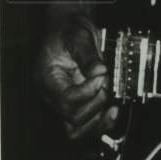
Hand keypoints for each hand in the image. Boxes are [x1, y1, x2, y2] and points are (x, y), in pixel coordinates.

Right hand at [34, 16, 118, 141]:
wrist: (68, 29)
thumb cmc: (68, 31)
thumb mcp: (77, 36)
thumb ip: (87, 55)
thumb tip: (99, 71)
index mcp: (47, 79)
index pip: (66, 101)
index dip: (88, 92)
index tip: (102, 75)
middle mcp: (53, 96)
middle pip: (72, 120)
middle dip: (95, 103)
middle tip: (106, 84)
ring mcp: (64, 103)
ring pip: (77, 130)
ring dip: (99, 119)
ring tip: (110, 98)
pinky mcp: (77, 104)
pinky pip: (86, 125)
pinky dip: (101, 123)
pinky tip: (113, 111)